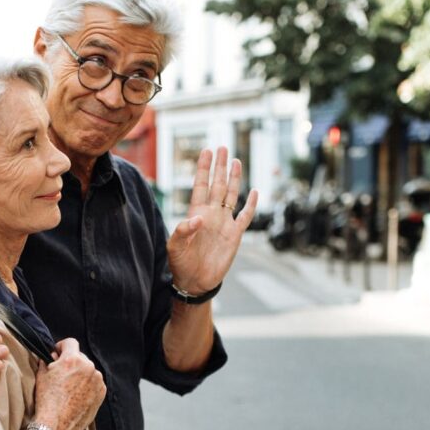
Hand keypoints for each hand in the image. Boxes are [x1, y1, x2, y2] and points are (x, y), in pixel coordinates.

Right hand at [34, 339, 105, 429]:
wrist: (56, 426)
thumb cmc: (47, 401)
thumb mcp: (41, 376)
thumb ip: (47, 361)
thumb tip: (51, 357)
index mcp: (73, 359)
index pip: (70, 342)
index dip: (62, 346)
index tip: (57, 353)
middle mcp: (88, 367)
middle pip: (80, 357)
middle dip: (71, 362)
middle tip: (61, 374)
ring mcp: (97, 380)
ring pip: (88, 370)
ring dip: (80, 374)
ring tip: (68, 388)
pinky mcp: (102, 392)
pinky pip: (94, 383)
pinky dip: (87, 385)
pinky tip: (76, 395)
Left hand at [167, 147, 258, 295]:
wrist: (194, 282)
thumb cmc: (180, 263)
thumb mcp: (175, 246)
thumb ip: (184, 230)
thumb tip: (198, 218)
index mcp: (195, 213)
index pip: (200, 185)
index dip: (203, 168)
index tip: (206, 151)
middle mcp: (211, 214)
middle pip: (217, 184)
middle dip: (219, 166)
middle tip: (222, 147)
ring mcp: (224, 223)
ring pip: (231, 195)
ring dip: (234, 179)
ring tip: (236, 161)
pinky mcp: (234, 235)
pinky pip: (245, 217)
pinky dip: (251, 205)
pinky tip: (255, 192)